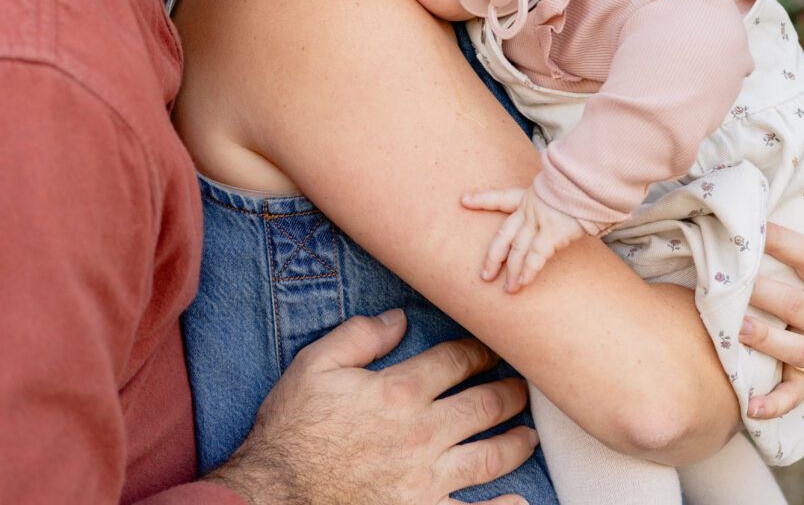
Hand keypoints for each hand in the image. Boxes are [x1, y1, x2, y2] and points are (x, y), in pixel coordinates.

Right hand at [205, 310, 537, 504]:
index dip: (479, 351)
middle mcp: (422, 434)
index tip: (491, 347)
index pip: (455, 362)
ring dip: (516, 442)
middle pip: (483, 405)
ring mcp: (426, 481)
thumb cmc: (291, 430)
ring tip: (529, 434)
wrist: (274, 496)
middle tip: (523, 386)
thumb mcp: (314, 366)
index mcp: (399, 392)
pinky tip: (521, 502)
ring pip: (490, 456)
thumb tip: (398, 318)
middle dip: (509, 391)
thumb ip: (358, 336)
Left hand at [462, 185, 584, 290]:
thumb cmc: (579, 180)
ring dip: (512, 272)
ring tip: (508, 289)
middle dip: (493, 257)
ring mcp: (539, 221)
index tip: (463, 200)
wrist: (587, 177)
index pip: (500, 197)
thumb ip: (555, 195)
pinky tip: (523, 282)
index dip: (481, 200)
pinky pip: (536, 257)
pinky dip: (529, 271)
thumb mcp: (560, 184)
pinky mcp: (553, 232)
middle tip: (484, 276)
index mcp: (529, 195)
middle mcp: (530, 209)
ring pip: (518, 250)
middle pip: (503, 235)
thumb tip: (563, 202)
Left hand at [738, 222, 803, 419]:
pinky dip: (773, 404)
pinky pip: (792, 396)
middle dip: (764, 293)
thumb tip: (739, 208)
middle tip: (731, 283)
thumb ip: (786, 251)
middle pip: (796, 305)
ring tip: (738, 329)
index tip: (749, 228)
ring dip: (767, 340)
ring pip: (796, 349)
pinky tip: (750, 406)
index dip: (782, 241)